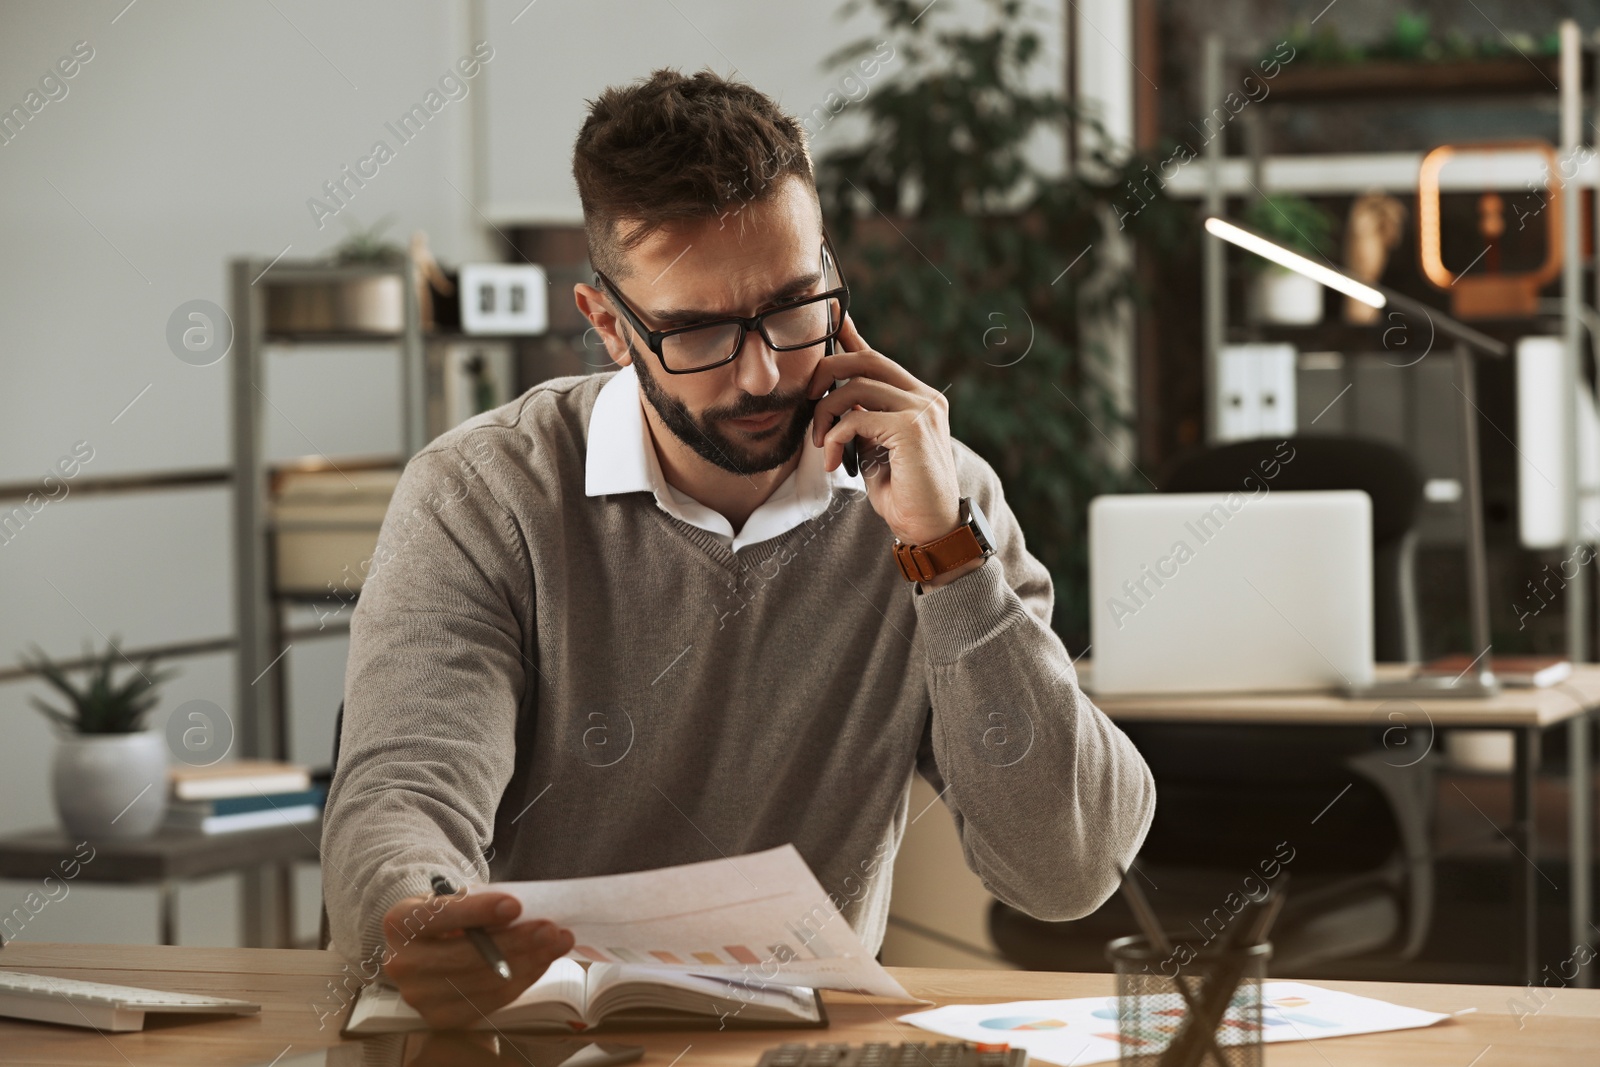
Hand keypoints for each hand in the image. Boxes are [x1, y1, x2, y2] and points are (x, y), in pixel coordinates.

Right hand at [381, 891, 575, 1028]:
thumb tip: (525, 913)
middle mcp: (401, 963)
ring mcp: (419, 996)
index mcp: (400, 922)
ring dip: (527, 962)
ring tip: (556, 943)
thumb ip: (482, 902)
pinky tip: (541, 961)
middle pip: (465, 955)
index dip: (478, 912)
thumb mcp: (457, 897)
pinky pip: (490, 1000)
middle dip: (514, 941)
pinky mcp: (441, 1017)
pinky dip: (521, 979)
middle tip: (550, 928)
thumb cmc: (449, 915)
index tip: (515, 906)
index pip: (439, 916)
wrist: (427, 945)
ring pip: (482, 981)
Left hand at [807, 313, 962, 546]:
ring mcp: (922, 410)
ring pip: (856, 386)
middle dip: (826, 372)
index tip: (831, 316)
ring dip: (825, 413)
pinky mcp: (912, 429)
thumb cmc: (901, 493)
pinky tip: (830, 460)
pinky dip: (834, 437)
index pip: (877, 357)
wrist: (929, 528)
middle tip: (808, 401)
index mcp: (917, 398)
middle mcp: (924, 398)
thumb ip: (863, 421)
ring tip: (820, 443)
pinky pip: (856, 417)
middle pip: (865, 359)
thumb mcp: (875, 450)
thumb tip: (836, 401)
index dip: (850, 335)